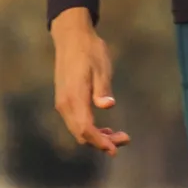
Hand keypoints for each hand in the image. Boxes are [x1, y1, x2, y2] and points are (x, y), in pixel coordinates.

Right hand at [51, 8, 129, 155]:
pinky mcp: (64, 100)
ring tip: (117, 136)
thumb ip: (103, 89)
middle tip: (124, 140)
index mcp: (74, 98)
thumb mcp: (101, 67)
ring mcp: (63, 103)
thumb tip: (108, 106)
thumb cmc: (90, 51)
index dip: (100, 142)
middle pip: (80, 133)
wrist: (71, 38)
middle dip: (101, 142)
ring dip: (96, 137)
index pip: (85, 128)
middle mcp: (65, 104)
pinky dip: (89, 129)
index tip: (115, 149)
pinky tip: (104, 128)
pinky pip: (75, 122)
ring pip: (77, 130)